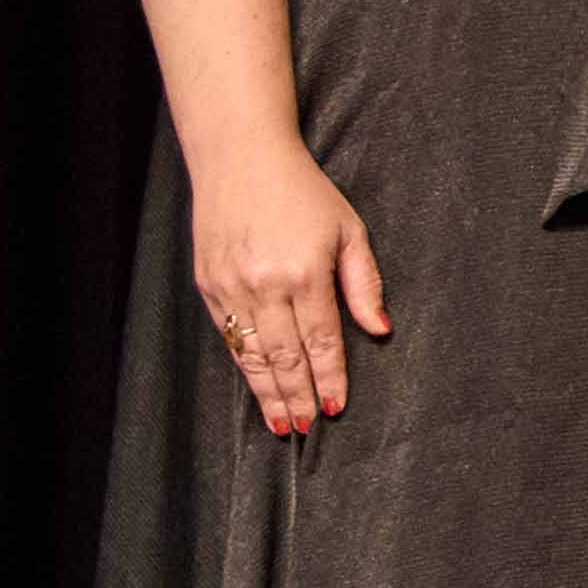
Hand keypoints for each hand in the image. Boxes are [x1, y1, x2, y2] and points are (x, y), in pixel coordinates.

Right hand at [195, 148, 392, 438]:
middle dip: (298, 396)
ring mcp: (230, 287)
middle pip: (285, 356)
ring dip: (268, 392)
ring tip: (282, 424)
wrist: (240, 159)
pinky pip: (228, 336)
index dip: (331, 378)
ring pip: (252, 354)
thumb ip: (363, 283)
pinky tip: (255, 386)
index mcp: (305, 273)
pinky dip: (243, 366)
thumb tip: (380, 330)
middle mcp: (264, 285)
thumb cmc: (304, 192)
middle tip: (308, 429)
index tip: (337, 408)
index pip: (322, 340)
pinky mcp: (207, 284)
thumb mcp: (349, 230)